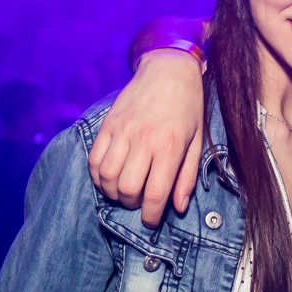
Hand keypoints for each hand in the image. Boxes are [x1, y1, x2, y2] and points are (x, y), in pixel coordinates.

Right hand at [88, 48, 205, 226]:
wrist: (168, 70)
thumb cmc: (188, 108)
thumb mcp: (197, 142)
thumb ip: (187, 176)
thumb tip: (178, 207)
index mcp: (169, 147)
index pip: (154, 194)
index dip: (150, 216)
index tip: (150, 221)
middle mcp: (143, 140)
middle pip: (127, 189)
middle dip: (131, 205)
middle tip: (139, 202)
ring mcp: (122, 132)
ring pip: (106, 176)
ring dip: (112, 193)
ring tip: (124, 191)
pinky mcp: (107, 125)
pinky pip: (94, 159)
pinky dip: (97, 176)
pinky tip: (109, 178)